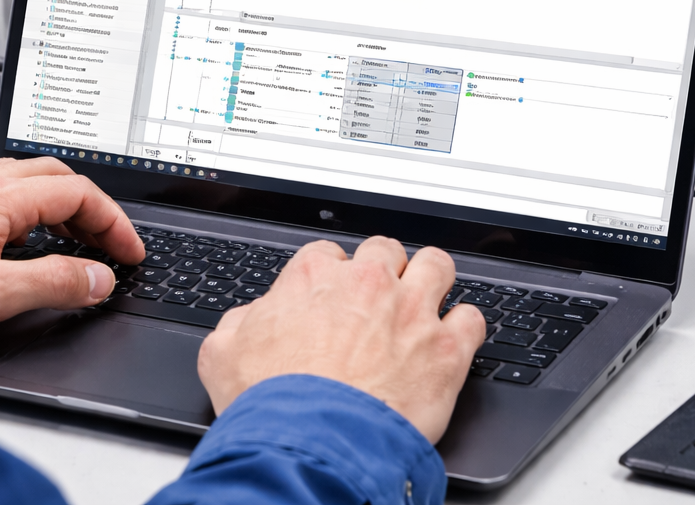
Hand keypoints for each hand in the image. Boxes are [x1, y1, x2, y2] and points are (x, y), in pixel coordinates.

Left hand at [0, 157, 144, 340]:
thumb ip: (52, 283)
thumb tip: (98, 278)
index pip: (77, 192)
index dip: (113, 221)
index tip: (129, 252)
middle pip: (55, 176)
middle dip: (92, 206)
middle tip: (110, 243)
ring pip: (23, 181)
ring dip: (59, 203)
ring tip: (74, 237)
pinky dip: (26, 211)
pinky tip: (18, 240)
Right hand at [197, 237, 485, 442]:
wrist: (311, 443)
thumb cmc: (269, 403)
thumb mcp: (222, 352)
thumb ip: (242, 322)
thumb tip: (251, 319)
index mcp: (314, 276)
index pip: (329, 253)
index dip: (331, 278)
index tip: (333, 297)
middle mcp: (367, 283)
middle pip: (385, 250)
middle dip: (383, 271)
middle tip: (378, 300)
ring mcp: (411, 312)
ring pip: (437, 266)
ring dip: (431, 281)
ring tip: (425, 303)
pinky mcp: (446, 349)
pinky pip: (472, 318)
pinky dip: (465, 329)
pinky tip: (453, 342)